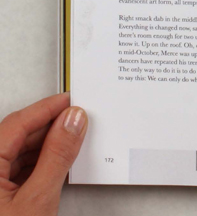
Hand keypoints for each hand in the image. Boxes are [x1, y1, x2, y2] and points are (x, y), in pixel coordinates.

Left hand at [0, 93, 87, 215]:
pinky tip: (55, 166)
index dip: (47, 108)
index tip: (72, 99)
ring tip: (72, 142)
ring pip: (14, 153)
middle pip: (14, 136)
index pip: (16, 123)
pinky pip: (12, 170)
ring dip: (44, 147)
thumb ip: (57, 156)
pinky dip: (36, 165)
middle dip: (49, 127)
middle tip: (80, 119)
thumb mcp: (37, 200)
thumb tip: (73, 121)